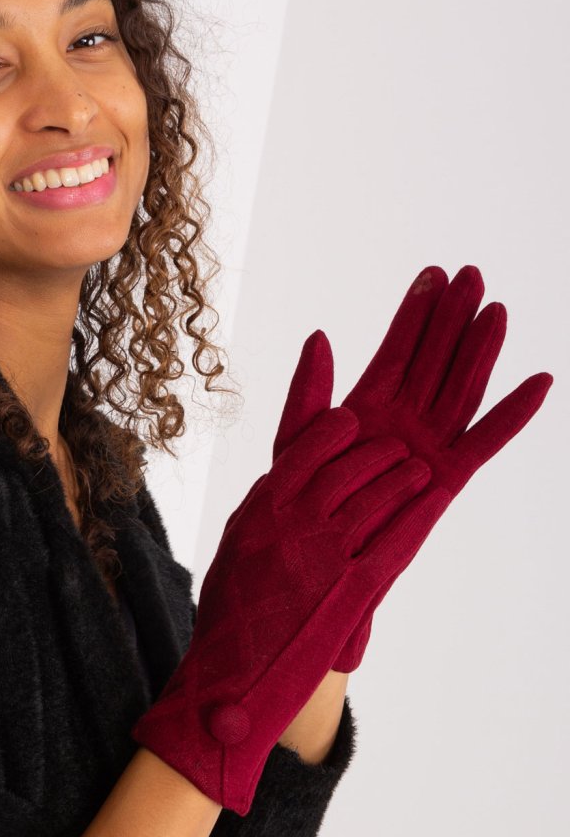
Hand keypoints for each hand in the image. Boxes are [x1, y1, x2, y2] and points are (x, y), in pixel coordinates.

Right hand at [131, 405, 448, 813]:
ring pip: (377, 498)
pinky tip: (432, 500)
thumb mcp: (232, 551)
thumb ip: (258, 512)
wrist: (231, 680)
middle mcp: (294, 524)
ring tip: (416, 471)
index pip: (307, 449)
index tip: (351, 425)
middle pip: (349, 468)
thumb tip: (280, 478)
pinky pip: (395, 541)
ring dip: (403, 479)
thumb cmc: (228, 618)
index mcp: (260, 510)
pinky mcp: (353, 590)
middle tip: (395, 450)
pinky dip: (418, 515)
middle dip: (377, 454)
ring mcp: (325, 555)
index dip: (334, 432)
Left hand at [270, 264, 553, 669]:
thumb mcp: (295, 441)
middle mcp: (404, 422)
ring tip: (496, 309)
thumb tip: (319, 334)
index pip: (397, 350)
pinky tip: (540, 383)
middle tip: (471, 273)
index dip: (414, 314)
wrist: (313, 563)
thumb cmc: (298, 506)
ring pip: (460, 389)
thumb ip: (308, 390)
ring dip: (480, 350)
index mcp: (367, 408)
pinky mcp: (449, 478)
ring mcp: (429, 447)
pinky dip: (513, 415)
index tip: (432, 272)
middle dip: (452, 318)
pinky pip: (486, 442)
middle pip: (435, 360)